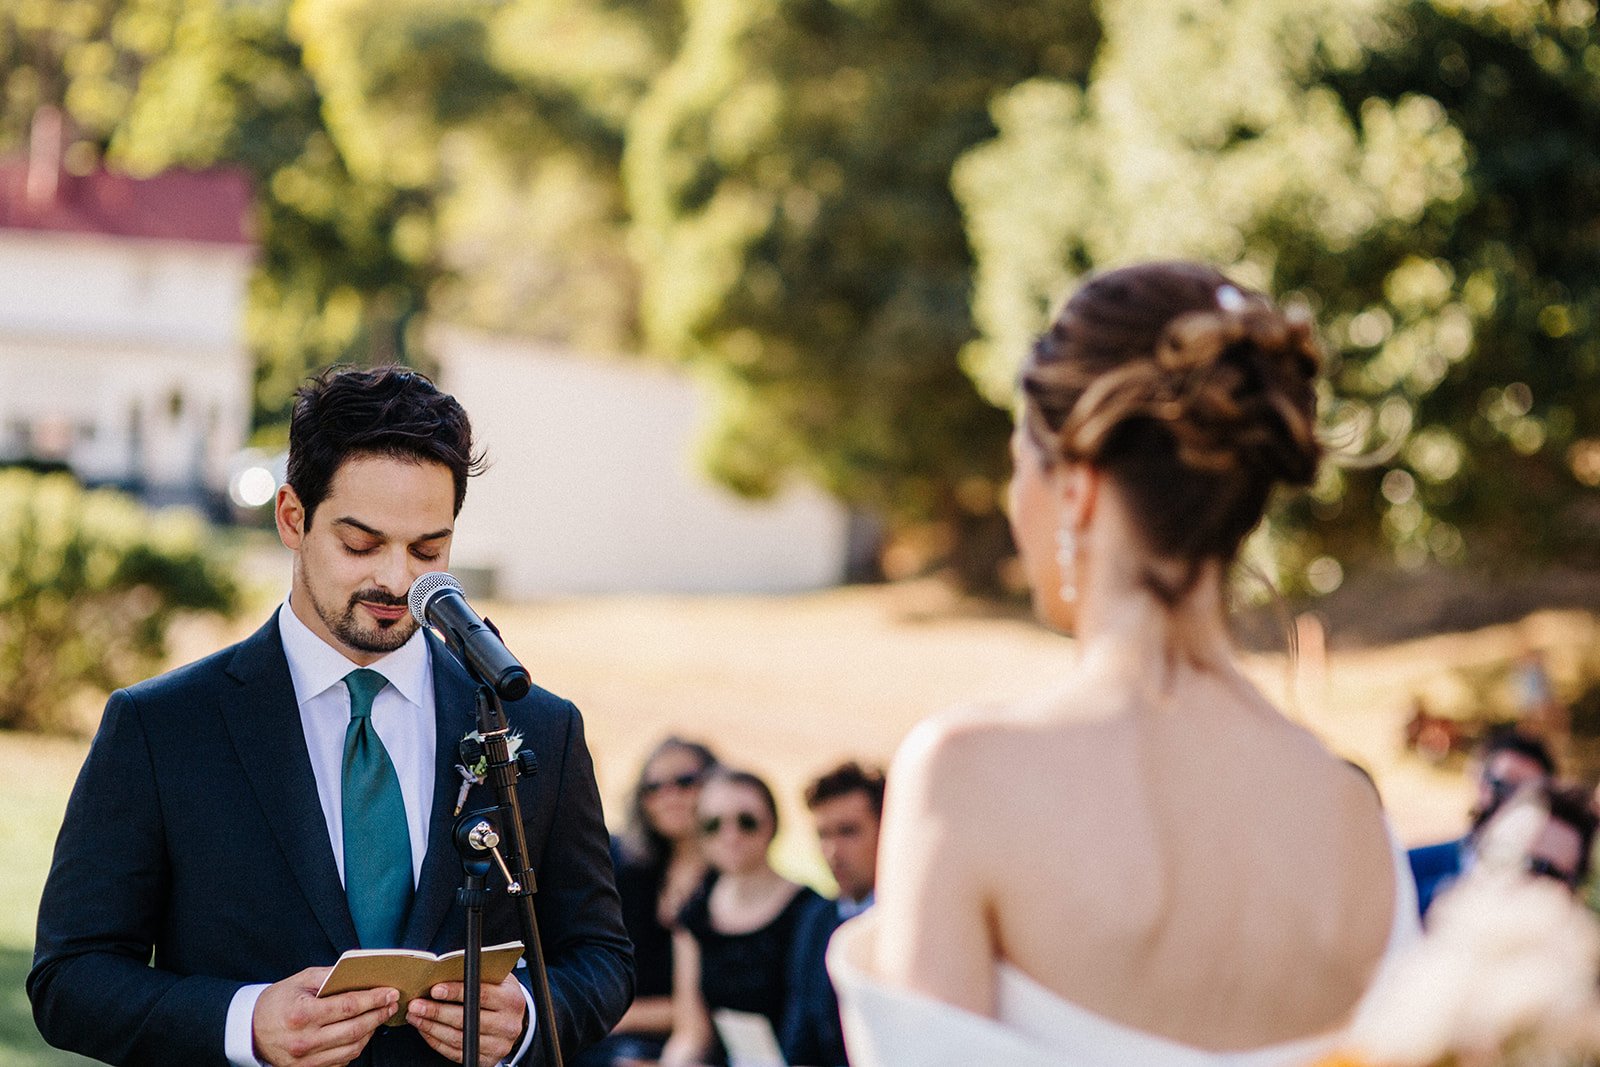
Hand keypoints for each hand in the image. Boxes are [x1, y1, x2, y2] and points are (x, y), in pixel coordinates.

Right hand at [253, 966, 397, 1066]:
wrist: (249, 1030)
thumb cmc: (277, 1001)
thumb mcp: (300, 980)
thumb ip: (330, 976)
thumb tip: (360, 973)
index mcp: (302, 1014)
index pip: (348, 1006)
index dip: (374, 999)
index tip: (390, 992)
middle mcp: (304, 1040)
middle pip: (355, 1029)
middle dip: (379, 1014)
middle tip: (392, 1003)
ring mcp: (306, 1060)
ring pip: (352, 1048)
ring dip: (371, 1032)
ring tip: (378, 1017)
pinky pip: (341, 1061)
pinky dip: (355, 1047)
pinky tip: (361, 1033)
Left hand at [407, 972, 527, 1065]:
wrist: (516, 1021)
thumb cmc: (501, 994)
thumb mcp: (498, 979)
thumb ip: (478, 976)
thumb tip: (443, 972)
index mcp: (511, 1000)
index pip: (481, 994)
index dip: (456, 992)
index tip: (434, 989)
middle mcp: (507, 1025)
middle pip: (465, 1019)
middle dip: (436, 1011)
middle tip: (416, 1005)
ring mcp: (497, 1045)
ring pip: (457, 1038)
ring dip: (431, 1027)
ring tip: (415, 1016)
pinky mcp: (485, 1060)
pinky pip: (455, 1052)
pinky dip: (436, 1041)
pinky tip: (425, 1030)